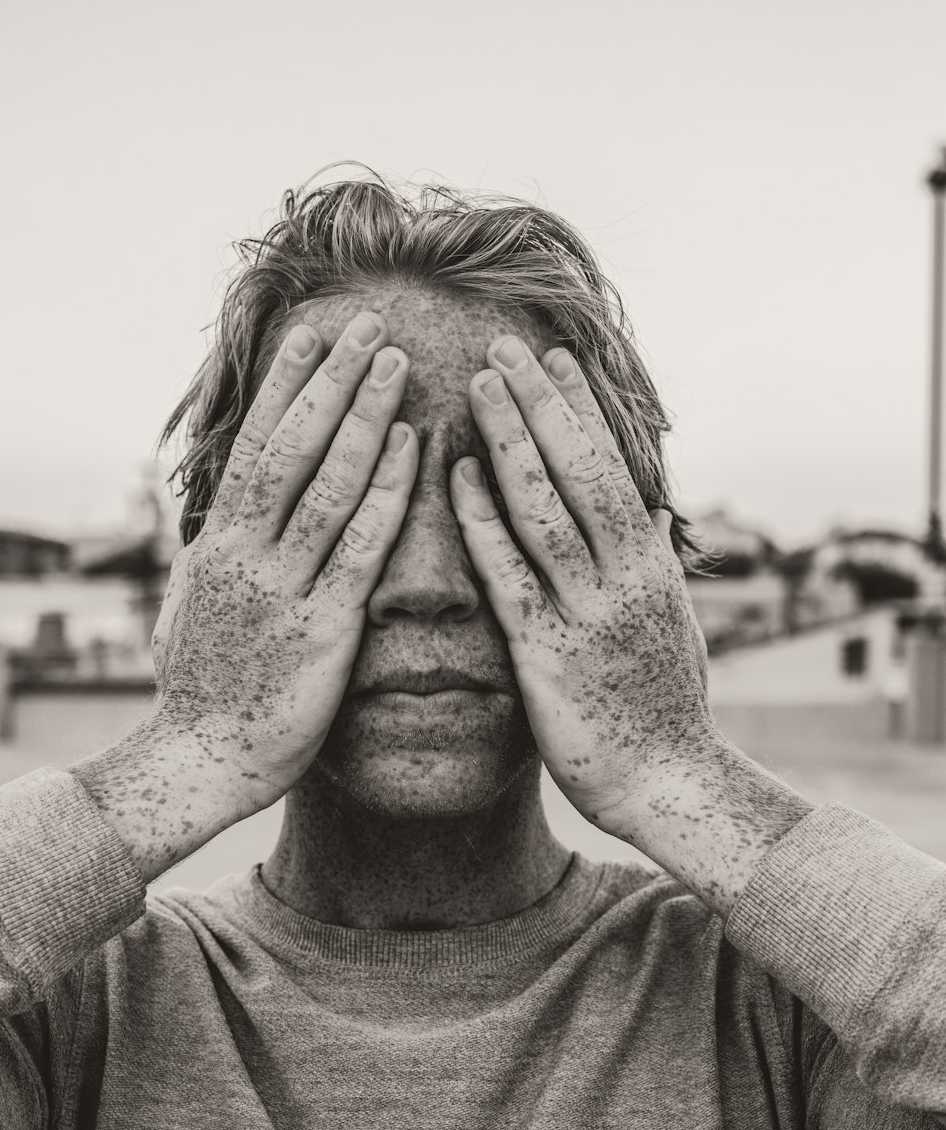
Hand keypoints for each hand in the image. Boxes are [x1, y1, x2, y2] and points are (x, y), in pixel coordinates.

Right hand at [151, 310, 418, 812]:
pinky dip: (383, 494)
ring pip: (325, 484)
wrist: (196, 762)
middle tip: (368, 322)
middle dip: (332, 380)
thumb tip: (224, 517)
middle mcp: (245, 554)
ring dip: (364, 418)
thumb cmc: (200, 691)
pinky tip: (410, 451)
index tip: (314, 332)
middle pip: (291, 447)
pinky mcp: (319, 630)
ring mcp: (281, 589)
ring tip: (397, 363)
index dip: (288, 386)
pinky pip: (357, 549)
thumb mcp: (194, 609)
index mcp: (218, 546)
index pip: (255, 445)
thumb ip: (215, 557)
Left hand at [449, 335, 714, 837]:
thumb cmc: (663, 711)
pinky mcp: (552, 655)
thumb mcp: (667, 627)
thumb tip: (643, 518)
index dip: (581, 411)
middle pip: (581, 469)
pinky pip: (512, 576)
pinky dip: (485, 522)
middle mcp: (626, 577)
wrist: (671, 783)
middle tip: (503, 345)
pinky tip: (458, 478)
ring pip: (548, 508)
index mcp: (651, 567)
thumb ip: (644, 571)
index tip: (553, 359)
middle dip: (540, 403)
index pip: (614, 468)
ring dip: (510, 441)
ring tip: (478, 384)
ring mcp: (590, 613)